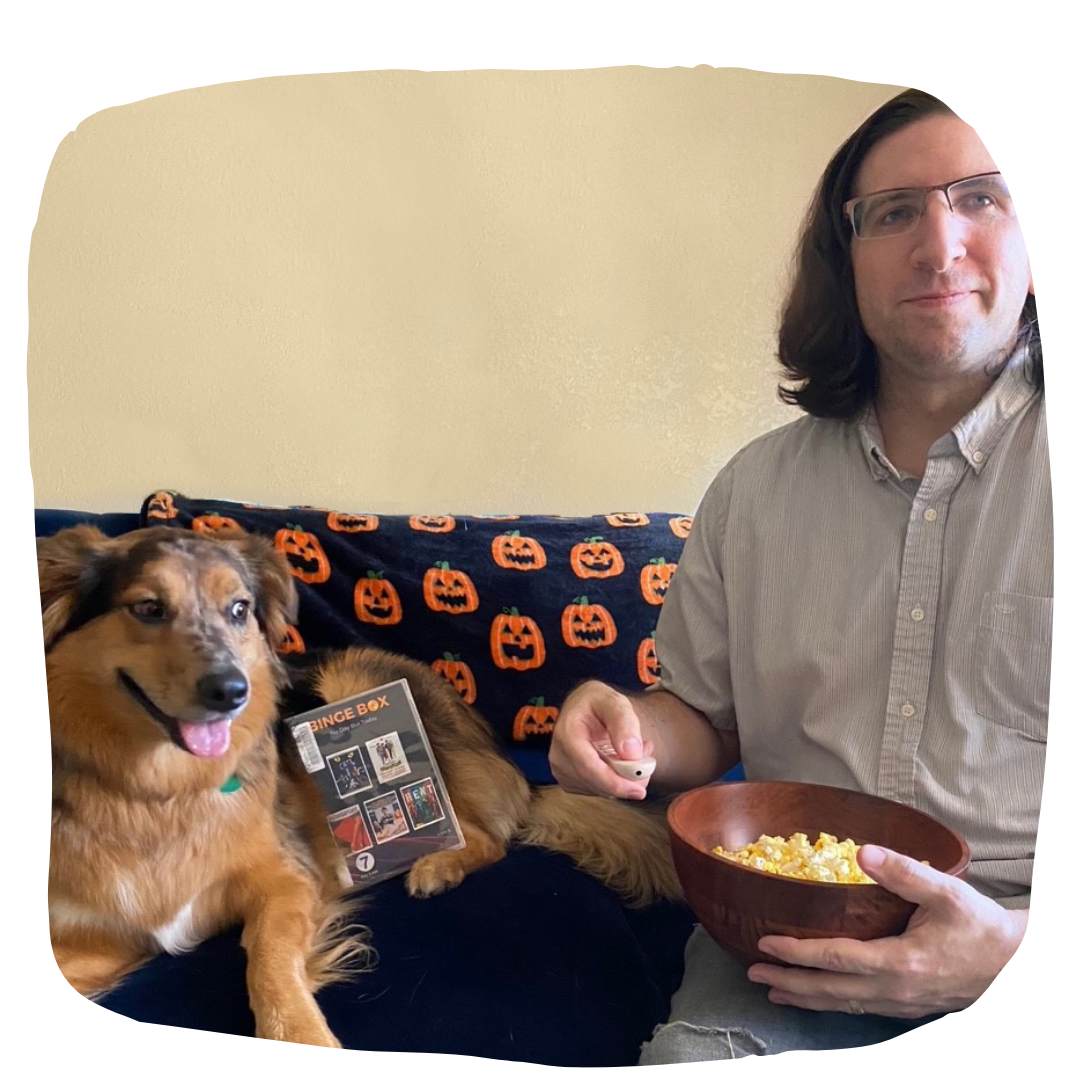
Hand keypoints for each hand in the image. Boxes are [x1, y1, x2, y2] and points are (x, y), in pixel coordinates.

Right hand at [549, 681, 653, 800]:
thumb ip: (624, 723)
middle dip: (627, 779)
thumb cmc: (598, 702)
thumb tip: (630, 754)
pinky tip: (620, 761)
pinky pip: (598, 790)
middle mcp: (559, 756)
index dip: (614, 783)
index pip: (588, 768)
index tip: (639, 790)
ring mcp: (561, 771)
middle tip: (647, 756)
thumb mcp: (614, 702)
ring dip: (623, 778)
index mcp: (566, 734)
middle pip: (596, 783)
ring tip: (634, 751)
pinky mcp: (569, 780)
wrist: (583, 707)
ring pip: (600, 790)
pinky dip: (615, 780)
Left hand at [746, 844, 1027, 1018]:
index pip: (834, 959)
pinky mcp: (907, 1007)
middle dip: (789, 984)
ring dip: (806, 998)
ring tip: (774, 992)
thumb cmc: (981, 927)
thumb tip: (863, 851)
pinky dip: (831, 1002)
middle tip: (753, 974)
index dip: (796, 954)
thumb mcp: (946, 893)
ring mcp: (899, 1004)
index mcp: (898, 963)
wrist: (1014, 964)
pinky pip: (858, 1008)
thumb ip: (903, 871)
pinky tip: (820, 996)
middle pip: (829, 990)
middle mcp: (893, 990)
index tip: (765, 945)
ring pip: (842, 1004)